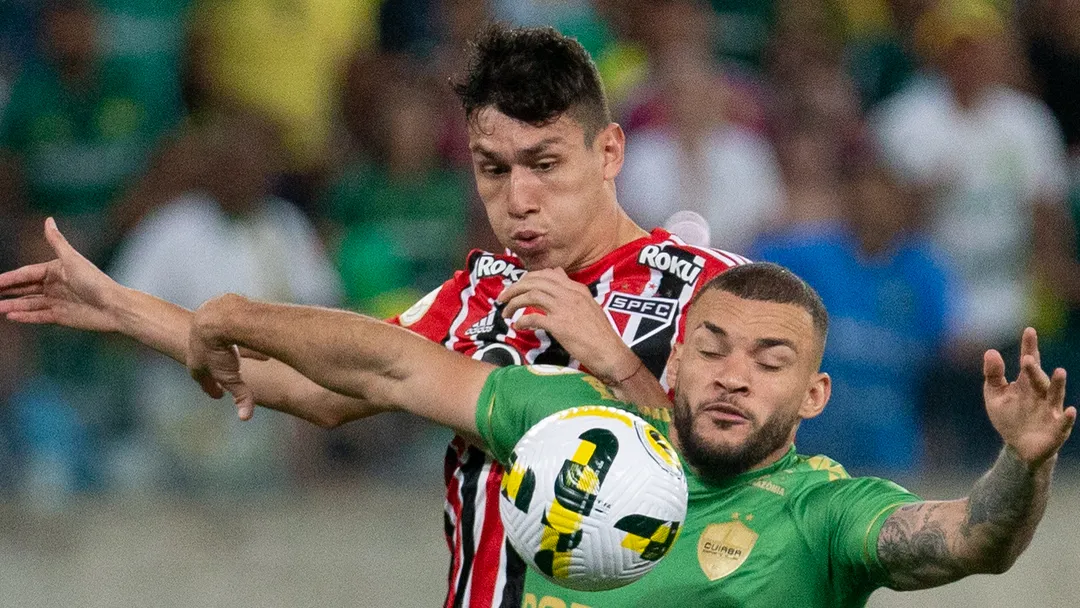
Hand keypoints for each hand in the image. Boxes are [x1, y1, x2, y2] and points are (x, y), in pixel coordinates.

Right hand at [0, 218, 121, 331]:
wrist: (115, 307)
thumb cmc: (95, 281)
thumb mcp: (72, 260)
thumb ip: (57, 242)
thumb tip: (48, 219)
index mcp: (55, 270)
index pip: (26, 274)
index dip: (8, 278)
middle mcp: (54, 285)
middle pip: (24, 289)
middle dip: (6, 292)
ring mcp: (57, 301)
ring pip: (28, 303)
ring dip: (12, 306)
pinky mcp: (61, 316)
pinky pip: (38, 315)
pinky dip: (25, 316)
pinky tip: (11, 317)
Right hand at [188, 294, 258, 419]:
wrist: (216, 315)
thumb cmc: (220, 349)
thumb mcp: (230, 376)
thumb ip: (240, 396)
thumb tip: (246, 417)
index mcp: (196, 362)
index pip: (201, 380)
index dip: (211, 388)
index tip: (218, 395)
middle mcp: (196, 345)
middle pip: (204, 360)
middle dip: (212, 369)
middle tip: (220, 376)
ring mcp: (203, 328)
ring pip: (213, 342)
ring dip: (221, 349)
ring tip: (233, 355)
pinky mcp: (214, 312)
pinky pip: (223, 326)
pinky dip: (230, 332)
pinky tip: (241, 332)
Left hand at [496, 268, 638, 384]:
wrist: (610, 352)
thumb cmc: (600, 334)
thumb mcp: (588, 306)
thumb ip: (571, 292)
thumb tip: (556, 274)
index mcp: (577, 289)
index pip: (547, 274)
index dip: (527, 279)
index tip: (517, 288)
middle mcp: (570, 294)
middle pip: (534, 281)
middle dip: (514, 288)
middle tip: (503, 298)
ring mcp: (565, 308)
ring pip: (531, 295)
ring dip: (514, 303)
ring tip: (506, 313)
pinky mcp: (560, 325)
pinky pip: (533, 317)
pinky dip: (522, 321)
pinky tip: (518, 326)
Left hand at [984, 328, 1075, 466]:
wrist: (1019, 446)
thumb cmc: (1009, 417)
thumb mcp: (995, 395)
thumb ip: (993, 374)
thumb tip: (990, 351)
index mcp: (1026, 383)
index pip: (1030, 362)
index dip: (1029, 347)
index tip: (1029, 330)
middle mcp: (1041, 393)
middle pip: (1038, 378)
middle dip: (1034, 369)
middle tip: (1027, 358)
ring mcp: (1050, 410)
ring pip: (1055, 395)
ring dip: (1058, 384)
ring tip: (1059, 371)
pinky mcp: (1056, 429)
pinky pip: (1063, 423)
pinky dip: (1067, 417)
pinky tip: (1069, 410)